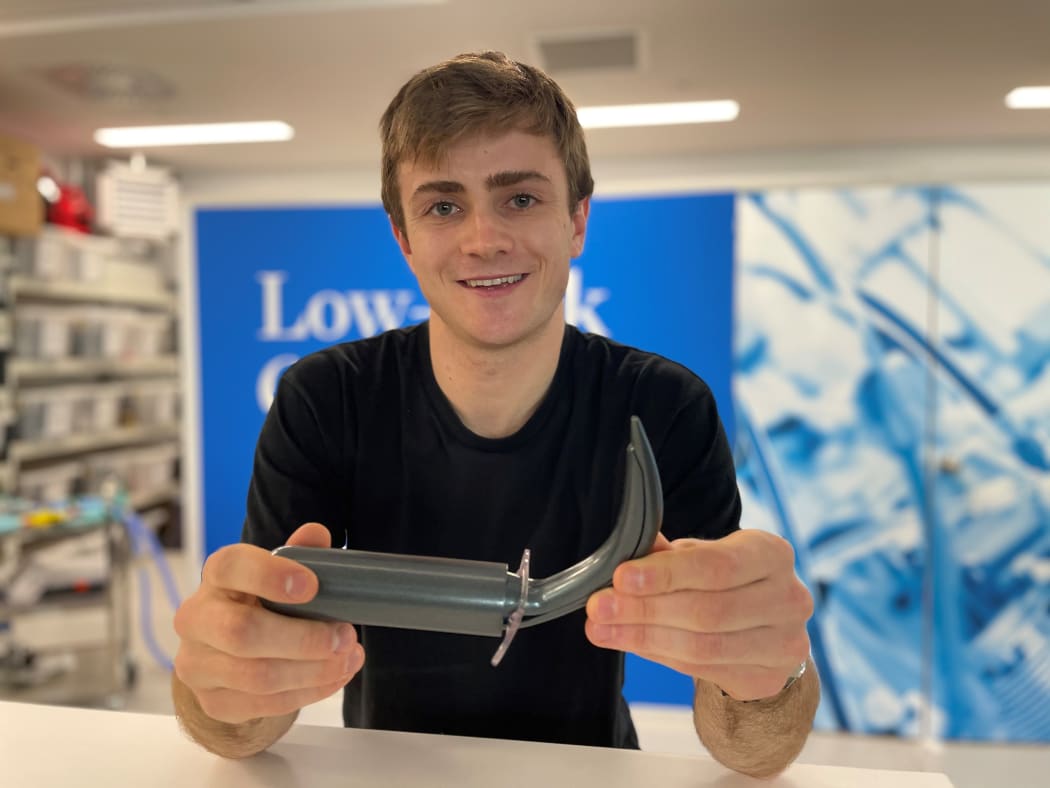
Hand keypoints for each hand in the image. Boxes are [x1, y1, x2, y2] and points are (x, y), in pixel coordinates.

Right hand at [173, 523, 364, 722]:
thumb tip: (317, 534)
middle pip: (243, 633)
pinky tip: (335, 677)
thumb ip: (300, 552)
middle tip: (345, 635)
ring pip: (257, 676)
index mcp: (217, 575)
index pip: (233, 567)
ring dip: (313, 671)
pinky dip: (308, 692)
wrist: (228, 649)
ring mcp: (198, 665)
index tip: (312, 586)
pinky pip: (264, 704)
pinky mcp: (213, 701)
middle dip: (304, 638)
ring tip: (349, 658)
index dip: (271, 575)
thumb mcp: (279, 572)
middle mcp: (196, 618)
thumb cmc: (261, 600)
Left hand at [584, 529, 812, 700]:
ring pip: (703, 646)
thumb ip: (667, 555)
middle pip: (707, 611)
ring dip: (644, 637)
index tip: (620, 577)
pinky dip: (659, 655)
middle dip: (644, 609)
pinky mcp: (770, 678)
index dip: (666, 574)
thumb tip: (624, 552)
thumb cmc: (724, 580)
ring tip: (602, 628)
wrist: (763, 626)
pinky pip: (703, 670)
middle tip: (599, 607)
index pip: (716, 566)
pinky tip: (628, 642)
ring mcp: (786, 642)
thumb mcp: (700, 556)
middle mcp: (789, 597)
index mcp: (772, 553)